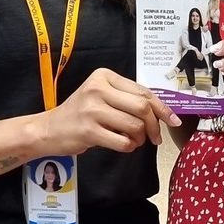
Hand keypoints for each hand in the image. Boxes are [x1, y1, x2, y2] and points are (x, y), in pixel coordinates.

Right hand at [39, 69, 179, 155]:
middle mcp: (98, 89)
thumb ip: (128, 99)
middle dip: (154, 125)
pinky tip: (124, 145)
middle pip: (142, 107)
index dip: (162, 108)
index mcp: (104, 76)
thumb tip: (162, 112)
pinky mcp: (88, 131)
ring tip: (134, 141)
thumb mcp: (102, 96)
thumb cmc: (81, 113)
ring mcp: (92, 110)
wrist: (49, 129)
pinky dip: (129, 147)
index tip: (174, 121)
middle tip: (155, 137)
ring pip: (134, 125)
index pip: (143, 91)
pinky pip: (123, 141)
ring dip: (140, 138)